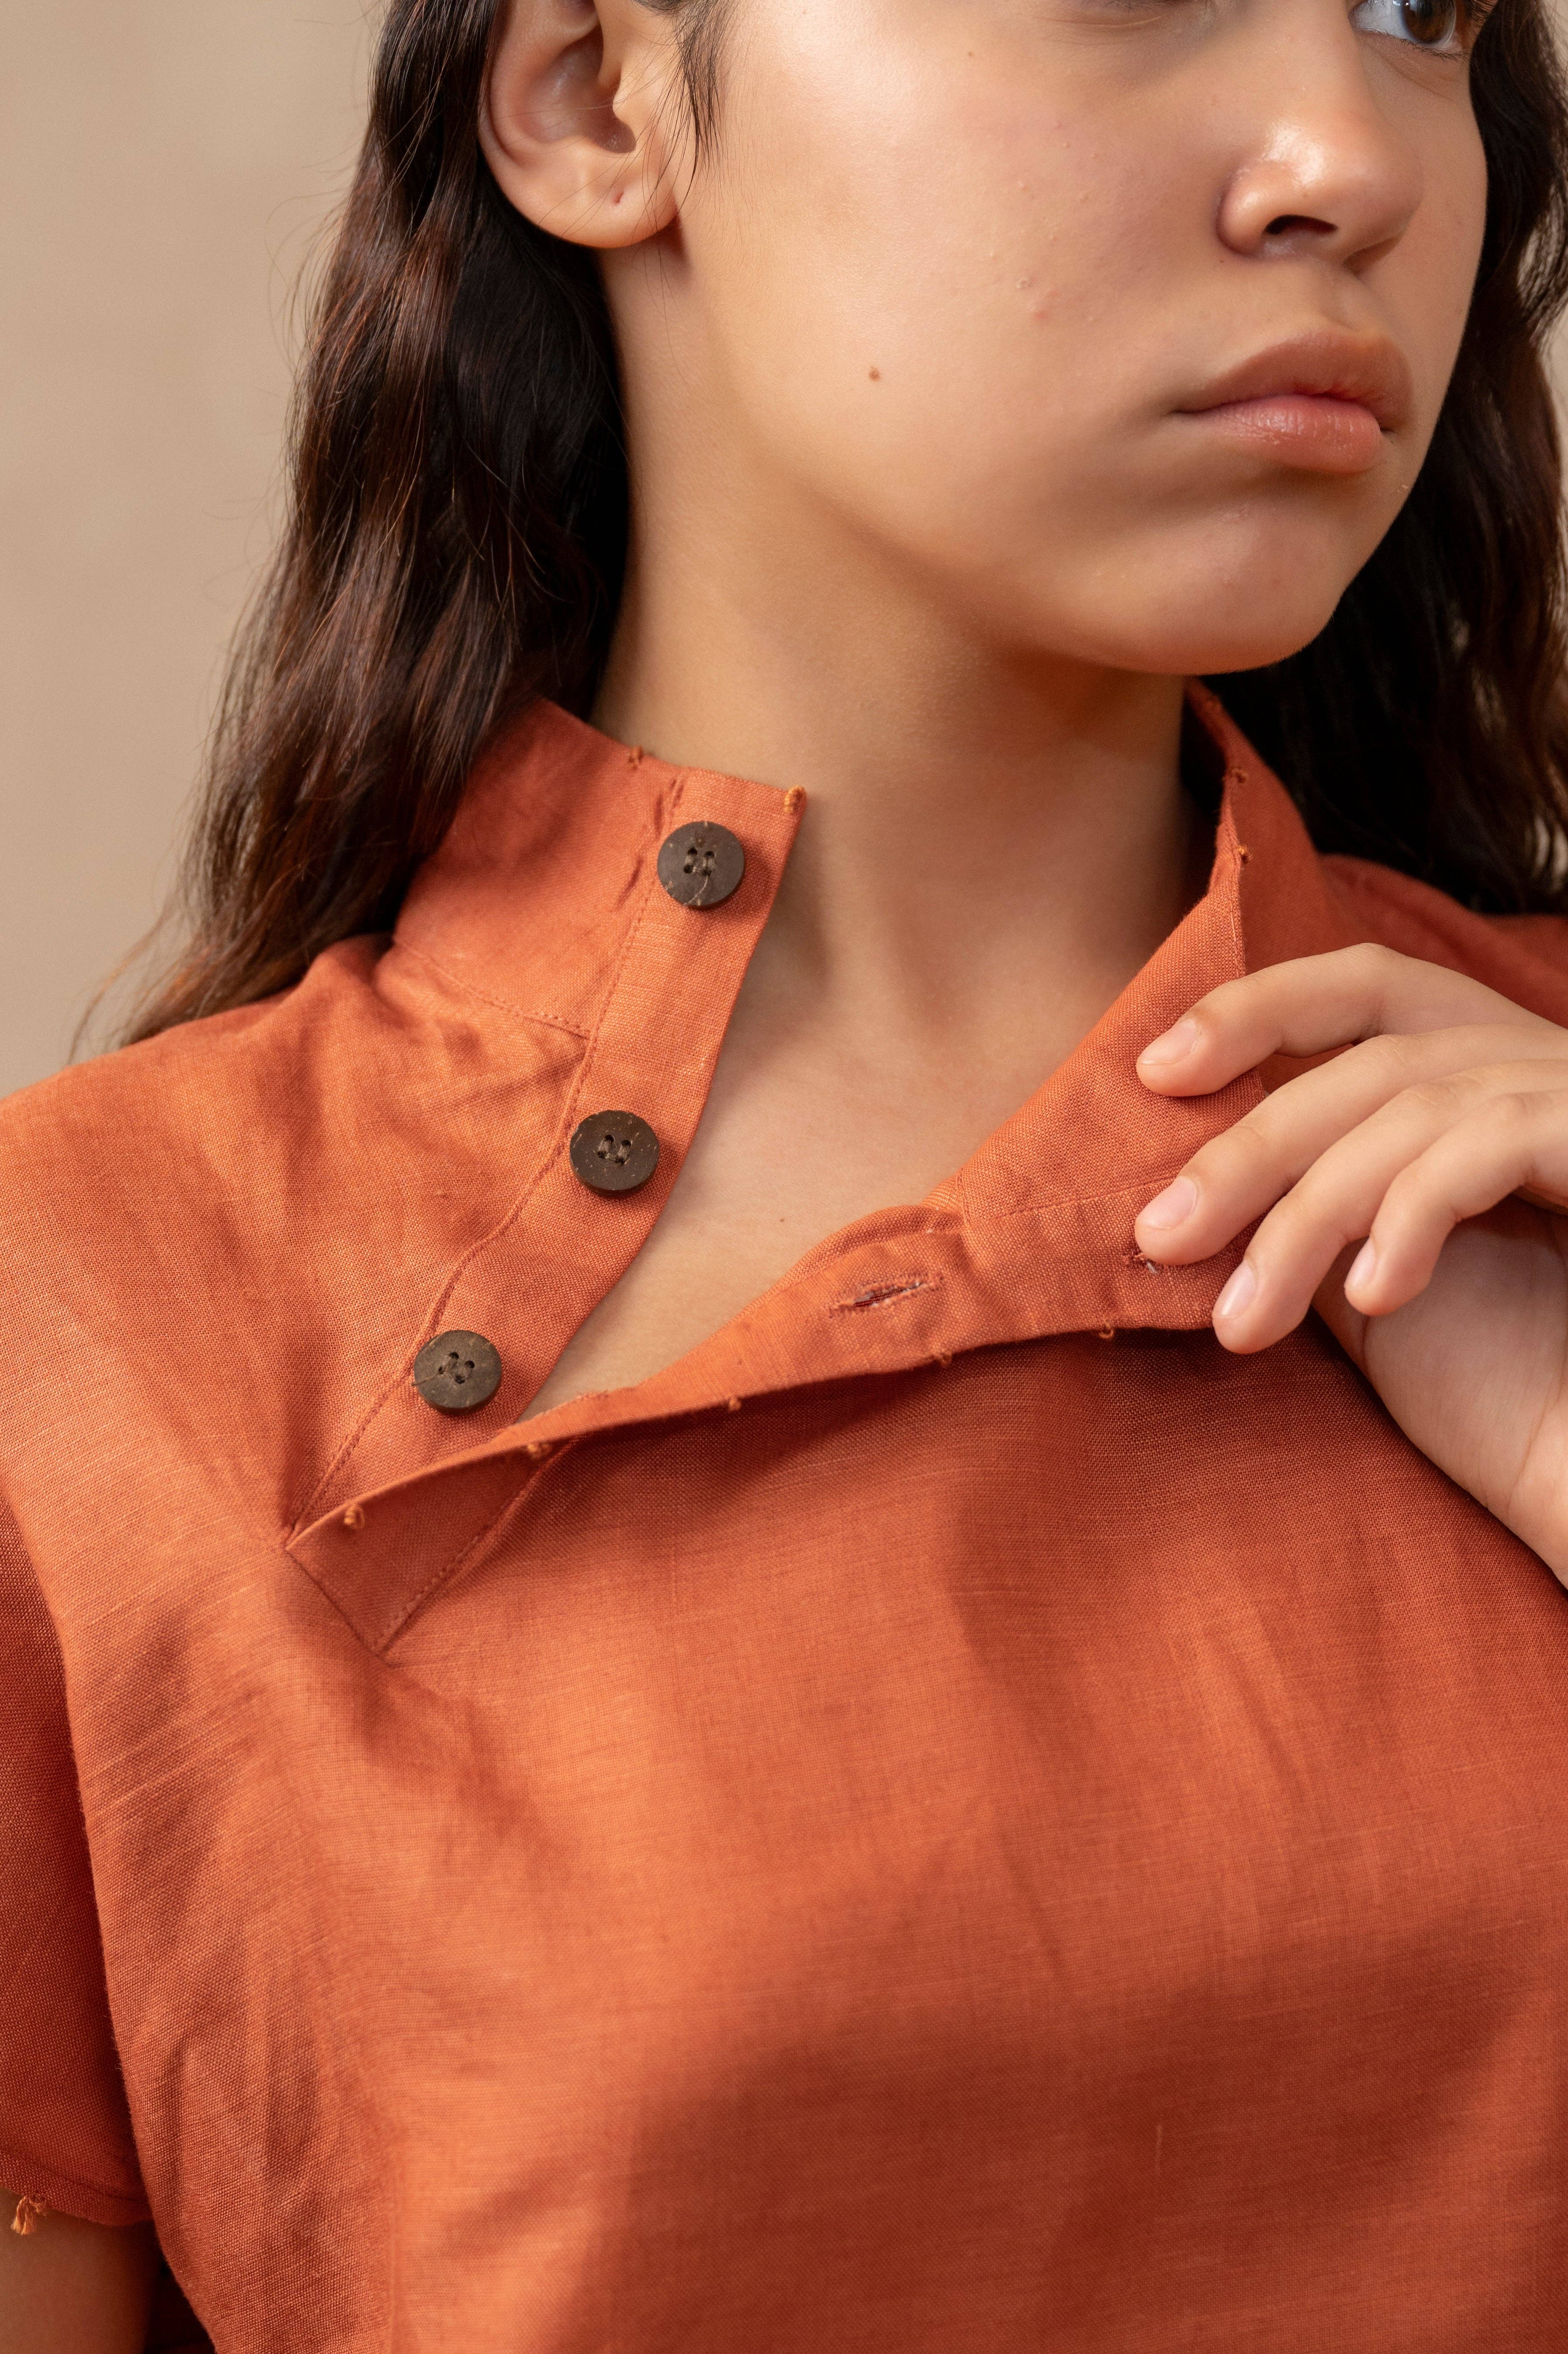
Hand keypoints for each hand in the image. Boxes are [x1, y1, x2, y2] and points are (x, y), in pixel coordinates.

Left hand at [1131, 945, 1567, 1585]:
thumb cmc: (1521, 1382)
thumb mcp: (1393, 1274)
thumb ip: (1324, 1208)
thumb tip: (1194, 1193)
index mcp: (1498, 1072)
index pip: (1372, 991)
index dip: (1260, 1010)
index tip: (1154, 1072)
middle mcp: (1550, 1066)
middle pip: (1376, 1058)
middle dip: (1251, 1148)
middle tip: (1160, 1234)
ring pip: (1415, 1111)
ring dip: (1306, 1218)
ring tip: (1240, 1321)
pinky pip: (1491, 1146)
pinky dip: (1412, 1215)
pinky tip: (1369, 1298)